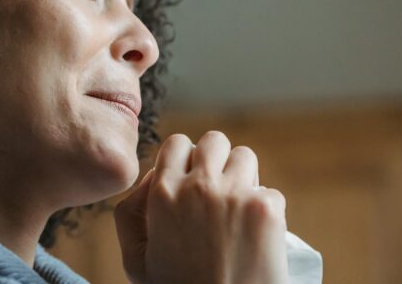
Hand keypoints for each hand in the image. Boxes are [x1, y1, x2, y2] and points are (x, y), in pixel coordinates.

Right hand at [114, 131, 288, 283]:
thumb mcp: (137, 260)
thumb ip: (130, 213)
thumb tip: (151, 176)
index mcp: (163, 193)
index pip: (177, 143)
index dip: (187, 160)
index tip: (194, 179)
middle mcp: (199, 186)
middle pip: (215, 141)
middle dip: (218, 161)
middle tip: (220, 191)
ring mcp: (235, 194)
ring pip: (246, 157)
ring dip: (245, 178)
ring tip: (240, 210)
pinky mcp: (266, 208)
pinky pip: (270, 191)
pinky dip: (267, 210)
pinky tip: (257, 237)